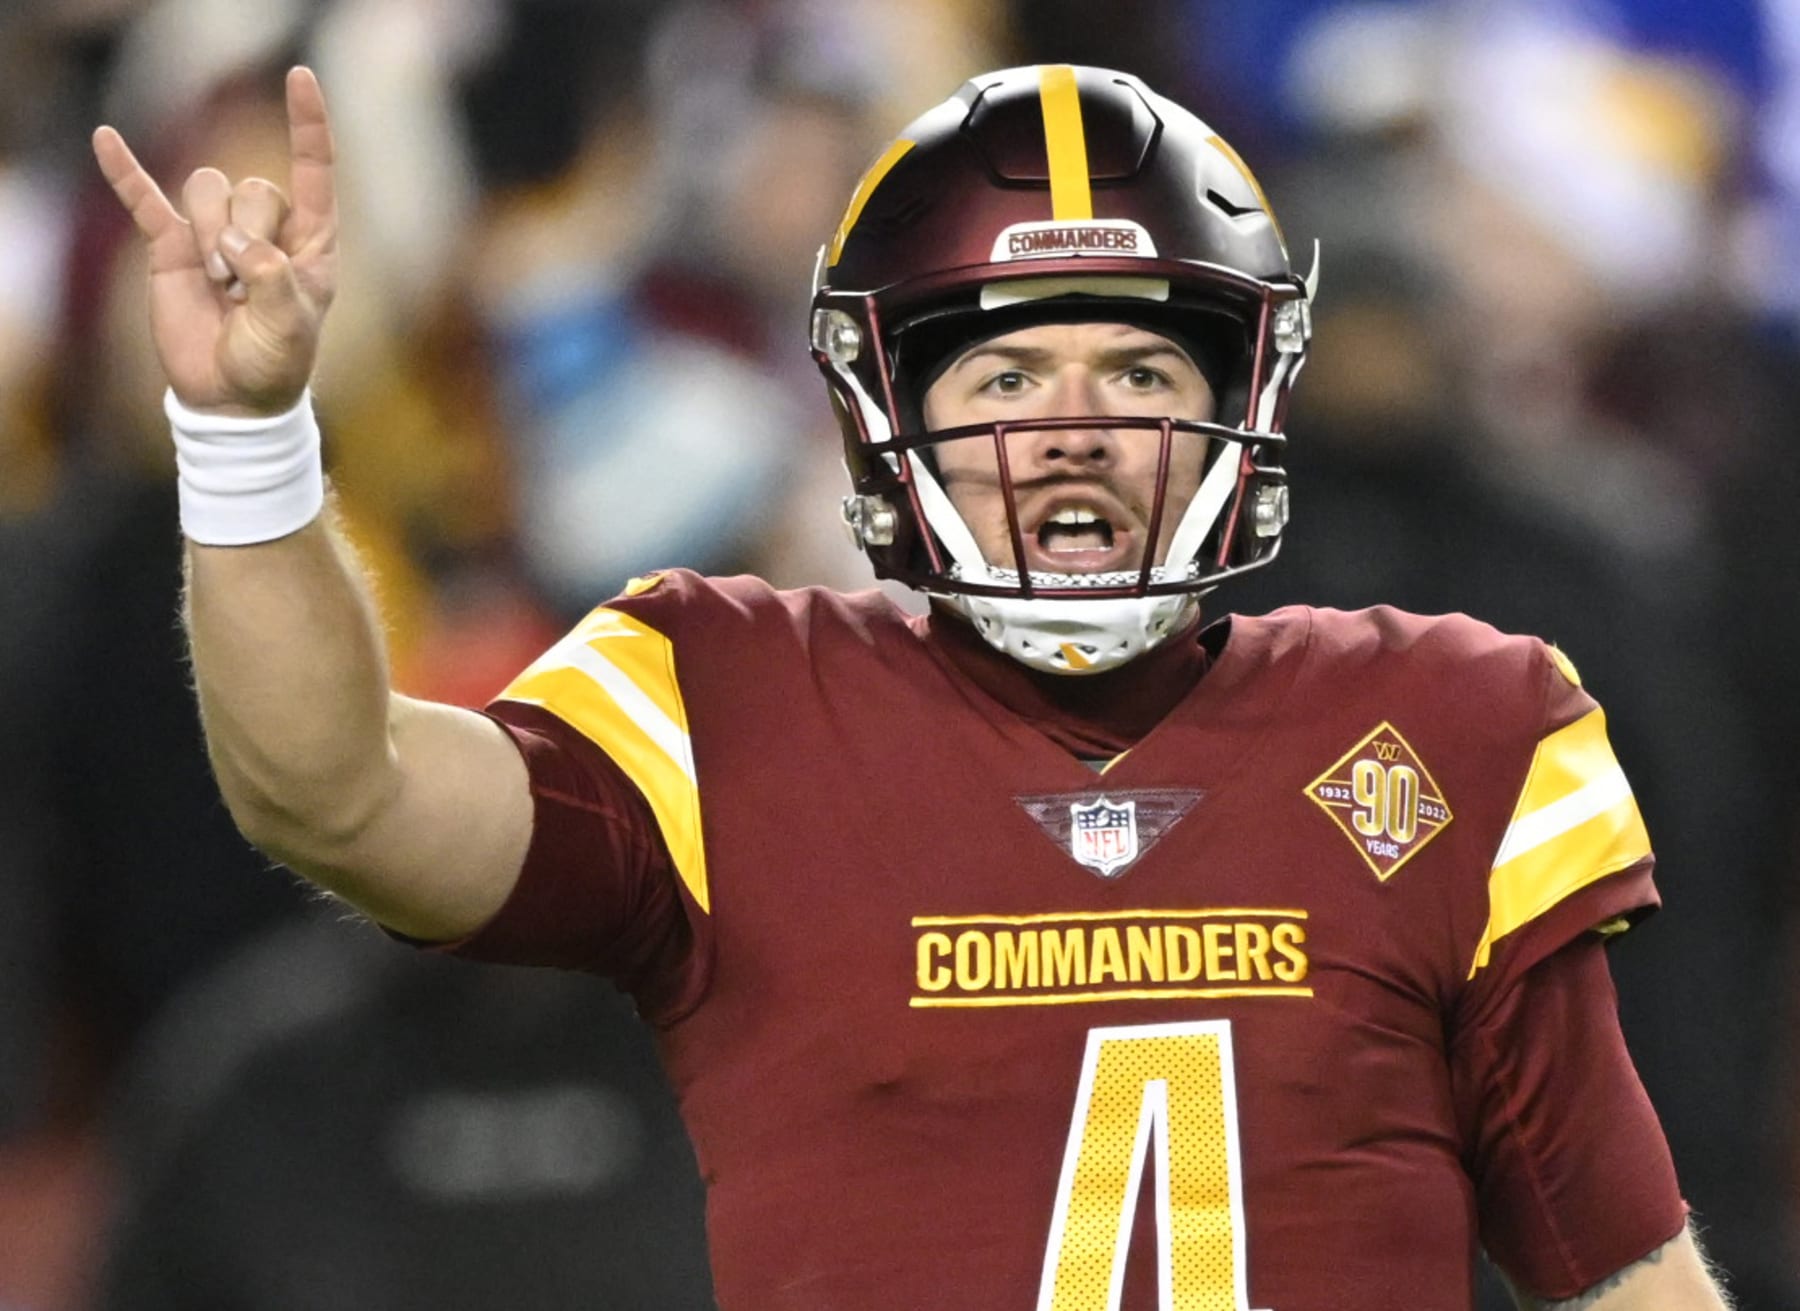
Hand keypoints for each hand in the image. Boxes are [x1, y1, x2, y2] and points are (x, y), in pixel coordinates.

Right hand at [93, 67, 337, 416]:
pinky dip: (126, 172)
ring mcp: (216, 234)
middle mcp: (266, 229)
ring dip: (209, 235)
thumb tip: (238, 243)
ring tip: (217, 284)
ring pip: (208, 189)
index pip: (314, 170)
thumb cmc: (274, 362)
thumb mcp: (290, 326)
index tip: (300, 77)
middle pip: (253, 187)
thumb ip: (273, 279)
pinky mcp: (172, 247)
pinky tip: (105, 140)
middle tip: (241, 288)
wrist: (231, 396)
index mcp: (310, 241)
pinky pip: (145, 199)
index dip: (307, 125)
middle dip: (246, 236)